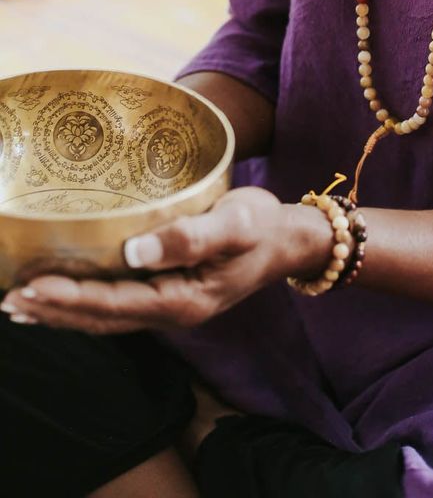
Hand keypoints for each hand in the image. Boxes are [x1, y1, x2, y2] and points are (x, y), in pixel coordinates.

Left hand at [0, 186, 331, 334]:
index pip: (115, 304)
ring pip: (106, 318)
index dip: (71, 298)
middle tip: (10, 300)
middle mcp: (174, 311)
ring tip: (21, 306)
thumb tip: (135, 252)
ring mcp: (172, 306)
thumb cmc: (263, 226)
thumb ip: (189, 238)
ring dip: (63, 313)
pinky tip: (67, 298)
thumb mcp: (235, 226)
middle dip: (55, 311)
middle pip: (102, 319)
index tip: (32, 286)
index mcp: (185, 299)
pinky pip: (119, 307)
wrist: (291, 240)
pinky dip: (85, 306)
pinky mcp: (172, 294)